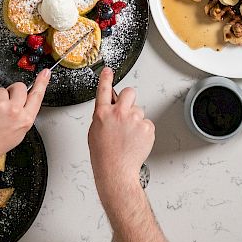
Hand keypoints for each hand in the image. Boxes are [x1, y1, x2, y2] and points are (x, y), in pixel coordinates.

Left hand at [0, 70, 47, 166]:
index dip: (42, 82)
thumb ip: (22, 117)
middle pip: (19, 87)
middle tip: (5, 101)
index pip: (37, 96)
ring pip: (0, 90)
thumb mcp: (17, 134)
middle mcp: (14, 111)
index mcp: (24, 119)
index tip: (45, 73)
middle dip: (13, 90)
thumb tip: (22, 104)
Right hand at [89, 67, 153, 196]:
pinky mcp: (147, 127)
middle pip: (130, 92)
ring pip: (139, 110)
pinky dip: (143, 130)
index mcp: (102, 113)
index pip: (104, 90)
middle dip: (129, 98)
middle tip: (127, 110)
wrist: (116, 170)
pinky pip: (147, 123)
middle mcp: (119, 113)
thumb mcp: (95, 131)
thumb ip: (102, 115)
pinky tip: (135, 140)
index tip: (108, 71)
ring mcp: (134, 120)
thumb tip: (108, 106)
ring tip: (128, 136)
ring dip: (135, 119)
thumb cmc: (104, 154)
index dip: (106, 78)